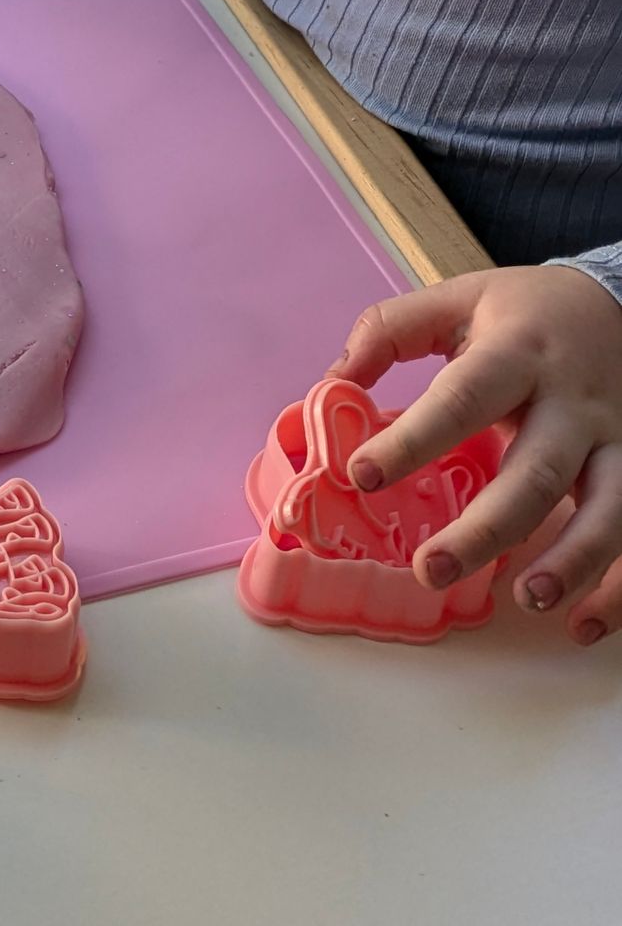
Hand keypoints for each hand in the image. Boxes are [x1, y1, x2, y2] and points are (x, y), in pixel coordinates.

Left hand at [329, 265, 621, 644]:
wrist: (620, 300)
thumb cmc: (524, 312)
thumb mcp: (457, 299)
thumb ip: (390, 332)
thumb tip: (333, 382)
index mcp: (516, 354)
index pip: (461, 399)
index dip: (413, 439)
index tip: (362, 474)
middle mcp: (572, 403)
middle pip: (537, 472)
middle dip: (487, 528)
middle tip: (431, 569)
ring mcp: (615, 440)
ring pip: (608, 509)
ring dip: (571, 562)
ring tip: (528, 600)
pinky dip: (617, 588)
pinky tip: (580, 626)